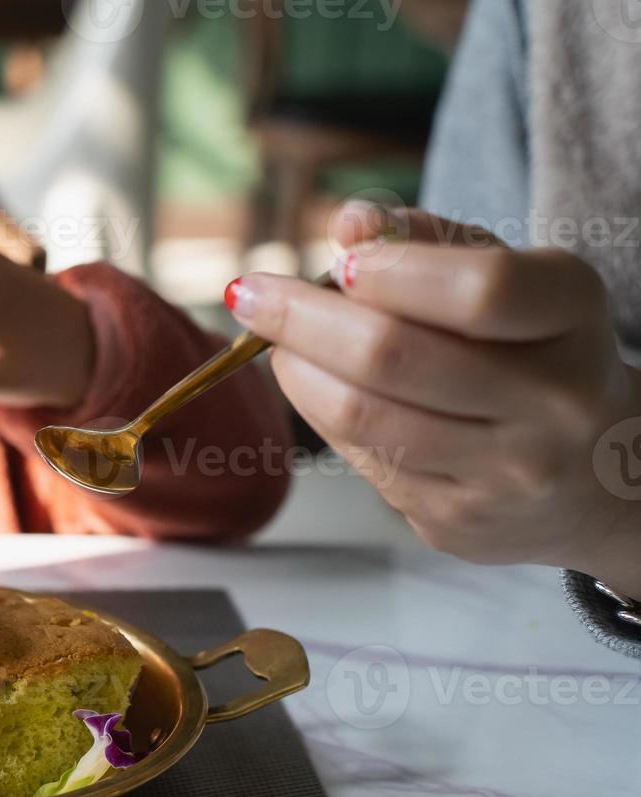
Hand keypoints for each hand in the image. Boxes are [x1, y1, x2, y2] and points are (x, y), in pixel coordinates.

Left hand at [228, 207, 640, 594]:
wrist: (599, 475)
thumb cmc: (537, 353)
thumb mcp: (512, 278)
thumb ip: (430, 243)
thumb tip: (350, 225)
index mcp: (571, 316)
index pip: (476, 290)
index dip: (391, 271)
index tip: (337, 261)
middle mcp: (550, 403)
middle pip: (391, 356)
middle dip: (299, 317)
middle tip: (249, 293)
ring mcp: (504, 473)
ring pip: (359, 415)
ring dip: (294, 368)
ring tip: (272, 338)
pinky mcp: (455, 520)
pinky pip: (359, 457)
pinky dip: (320, 412)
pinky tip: (314, 385)